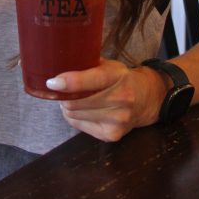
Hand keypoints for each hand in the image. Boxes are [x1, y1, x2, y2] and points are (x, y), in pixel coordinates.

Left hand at [46, 60, 168, 141]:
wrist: (146, 99)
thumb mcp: (109, 66)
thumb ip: (87, 65)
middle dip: (62, 96)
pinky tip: (81, 110)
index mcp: (118, 76)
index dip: (69, 82)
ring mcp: (117, 120)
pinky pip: (79, 126)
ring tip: (71, 99)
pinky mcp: (112, 135)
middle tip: (59, 90)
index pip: (92, 80)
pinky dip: (74, 117)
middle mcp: (121, 99)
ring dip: (67, 107)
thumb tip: (57, 64)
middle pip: (77, 103)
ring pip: (75, 115)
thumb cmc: (120, 78)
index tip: (52, 82)